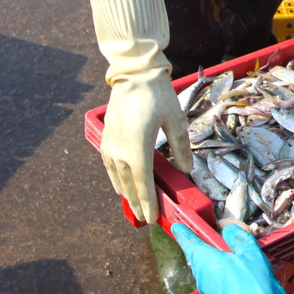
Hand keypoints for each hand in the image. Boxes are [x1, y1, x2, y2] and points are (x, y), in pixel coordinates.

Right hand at [101, 71, 188, 223]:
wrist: (133, 75)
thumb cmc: (156, 95)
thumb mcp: (175, 120)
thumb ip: (180, 146)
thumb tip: (187, 168)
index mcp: (137, 149)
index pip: (143, 184)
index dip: (148, 203)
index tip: (152, 218)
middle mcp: (120, 151)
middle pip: (129, 185)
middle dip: (138, 203)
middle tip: (145, 219)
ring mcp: (110, 145)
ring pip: (118, 178)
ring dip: (127, 193)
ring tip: (134, 206)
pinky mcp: (106, 139)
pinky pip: (110, 166)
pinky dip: (117, 179)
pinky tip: (121, 184)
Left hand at [173, 223, 293, 293]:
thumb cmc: (252, 283)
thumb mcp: (249, 253)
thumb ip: (238, 238)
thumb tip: (228, 231)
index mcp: (205, 260)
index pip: (189, 242)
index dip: (183, 233)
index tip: (176, 226)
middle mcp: (203, 276)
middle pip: (198, 256)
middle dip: (201, 246)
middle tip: (205, 235)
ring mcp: (210, 290)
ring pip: (208, 269)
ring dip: (214, 259)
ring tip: (227, 251)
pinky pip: (216, 279)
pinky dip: (222, 270)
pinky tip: (237, 269)